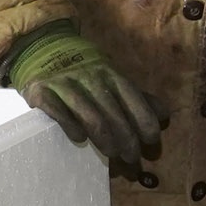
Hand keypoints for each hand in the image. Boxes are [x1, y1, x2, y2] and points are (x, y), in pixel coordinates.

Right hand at [3, 24, 167, 171]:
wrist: (42, 46)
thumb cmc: (84, 70)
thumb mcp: (111, 77)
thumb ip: (136, 96)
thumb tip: (163, 114)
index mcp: (111, 74)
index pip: (135, 100)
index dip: (145, 123)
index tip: (151, 142)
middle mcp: (90, 78)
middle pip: (114, 115)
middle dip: (127, 140)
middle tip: (132, 158)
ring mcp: (65, 84)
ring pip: (91, 117)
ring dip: (105, 140)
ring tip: (111, 154)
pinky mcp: (42, 91)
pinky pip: (59, 113)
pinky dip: (72, 128)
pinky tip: (79, 139)